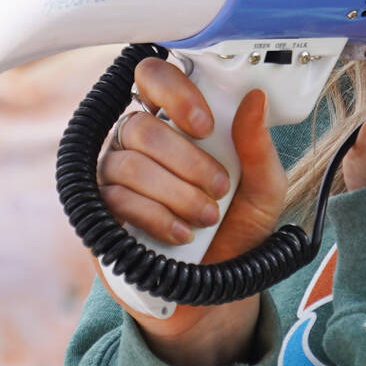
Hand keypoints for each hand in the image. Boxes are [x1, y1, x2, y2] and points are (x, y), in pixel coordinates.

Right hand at [97, 63, 285, 365]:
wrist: (217, 289)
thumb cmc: (237, 230)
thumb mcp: (263, 190)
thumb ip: (258, 147)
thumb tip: (254, 99)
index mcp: (175, 122)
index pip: (153, 77)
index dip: (173, 92)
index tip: (204, 124)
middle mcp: (138, 142)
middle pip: (142, 126)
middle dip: (187, 160)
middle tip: (219, 187)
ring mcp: (114, 175)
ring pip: (129, 164)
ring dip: (176, 192)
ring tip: (206, 216)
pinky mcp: (102, 212)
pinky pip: (117, 200)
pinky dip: (157, 217)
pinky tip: (182, 233)